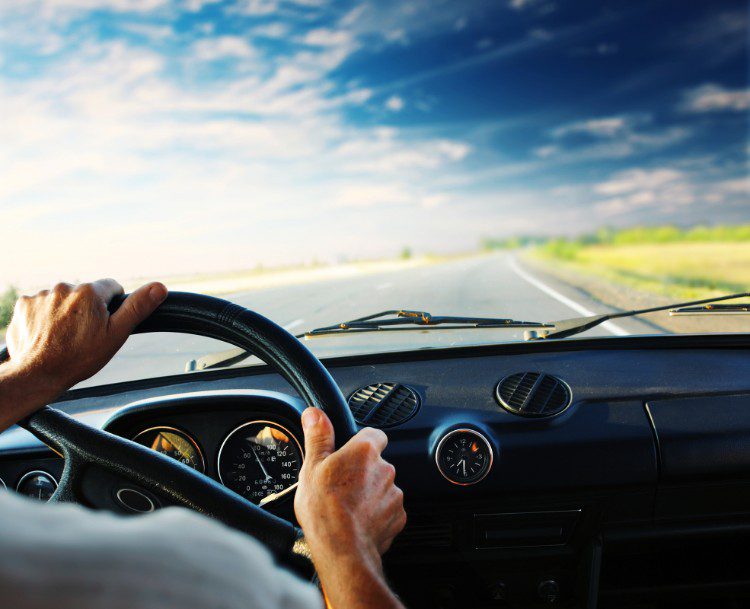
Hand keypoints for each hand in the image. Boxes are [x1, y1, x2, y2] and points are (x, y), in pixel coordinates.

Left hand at [0, 279, 166, 427]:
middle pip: (85, 293)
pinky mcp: (24, 305)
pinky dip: (45, 317)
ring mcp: (41, 296)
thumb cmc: (79, 358)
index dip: (112, 305)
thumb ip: (137, 307)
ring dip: (66, 313)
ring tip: (64, 337)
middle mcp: (64, 288)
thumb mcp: (116, 334)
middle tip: (84, 335)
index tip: (105, 323)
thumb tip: (160, 287)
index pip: (111, 286)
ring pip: (63, 299)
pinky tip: (48, 335)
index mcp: (90, 292)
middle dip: (87, 309)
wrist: (37, 374)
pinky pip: (42, 305)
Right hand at [295, 408, 406, 608]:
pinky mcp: (398, 517)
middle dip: (363, 472)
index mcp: (365, 451)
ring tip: (347, 507)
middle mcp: (385, 469)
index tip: (349, 453)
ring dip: (370, 494)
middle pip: (376, 463)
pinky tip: (358, 521)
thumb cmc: (325, 509)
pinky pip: (388, 510)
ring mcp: (394, 494)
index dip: (361, 442)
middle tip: (341, 486)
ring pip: (382, 487)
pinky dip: (376, 514)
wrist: (342, 550)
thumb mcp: (312, 467)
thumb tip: (314, 414)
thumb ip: (318, 436)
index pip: (374, 434)